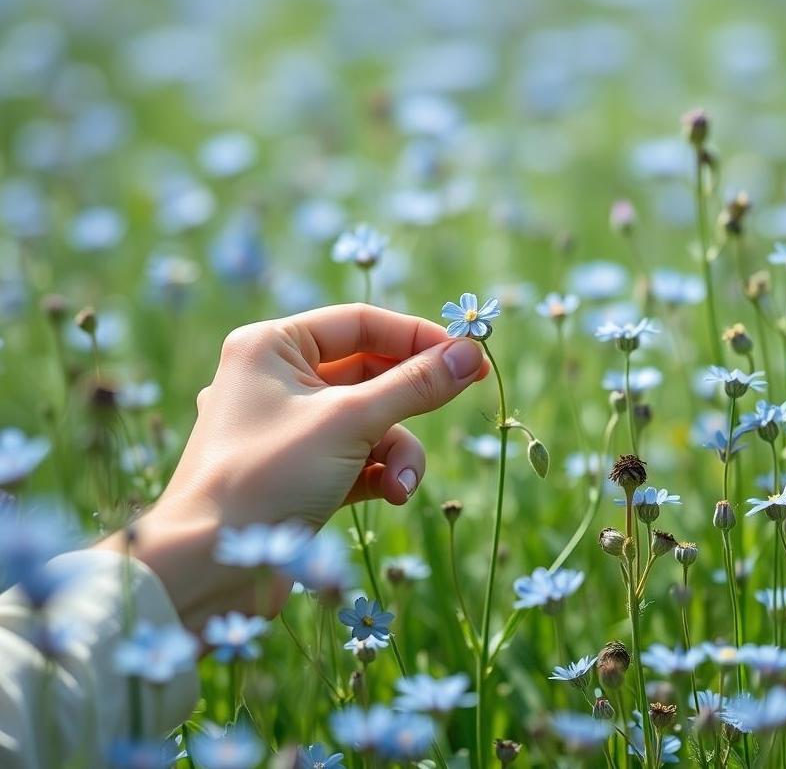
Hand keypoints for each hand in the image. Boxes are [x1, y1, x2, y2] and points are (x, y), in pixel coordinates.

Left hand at [96, 304, 487, 628]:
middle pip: (369, 372)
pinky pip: (355, 457)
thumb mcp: (348, 422)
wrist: (205, 572)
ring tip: (404, 484)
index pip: (360, 323)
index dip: (416, 337)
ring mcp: (288, 429)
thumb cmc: (266, 478)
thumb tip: (469, 354)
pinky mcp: (300, 472)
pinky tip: (391, 496)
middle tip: (467, 390)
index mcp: (272, 347)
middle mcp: (277, 380)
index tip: (467, 353)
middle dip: (411, 398)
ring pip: (368, 421)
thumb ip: (413, 385)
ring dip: (396, 450)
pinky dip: (378, 474)